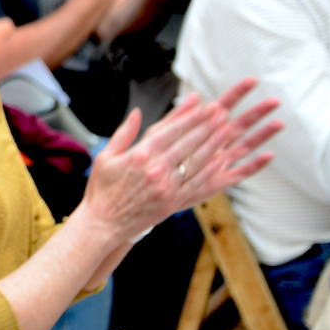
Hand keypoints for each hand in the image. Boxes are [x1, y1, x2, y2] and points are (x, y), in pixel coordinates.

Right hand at [81, 79, 280, 240]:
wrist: (104, 224)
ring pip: (196, 161)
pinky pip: (196, 182)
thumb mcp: (105, 157)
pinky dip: (211, 169)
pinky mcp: (173, 201)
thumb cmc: (102, 189)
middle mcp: (156, 169)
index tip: (206, 105)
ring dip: (214, 144)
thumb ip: (124, 133)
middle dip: (207, 126)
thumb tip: (137, 112)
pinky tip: (221, 159)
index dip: (192, 117)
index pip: (172, 131)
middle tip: (223, 111)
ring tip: (228, 130)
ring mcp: (166, 186)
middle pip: (188, 143)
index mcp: (139, 155)